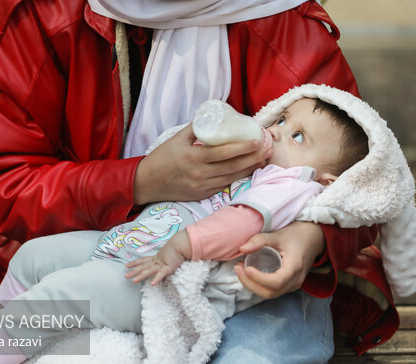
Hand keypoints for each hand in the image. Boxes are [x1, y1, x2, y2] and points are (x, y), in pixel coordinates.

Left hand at [125, 231, 190, 285]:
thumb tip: (164, 258)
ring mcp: (161, 264)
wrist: (181, 244)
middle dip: (134, 271)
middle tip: (125, 276)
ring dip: (141, 276)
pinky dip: (156, 279)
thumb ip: (164, 257)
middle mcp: (157, 261)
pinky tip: (152, 284)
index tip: (127, 265)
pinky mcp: (168, 267)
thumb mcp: (168, 253)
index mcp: (156, 257)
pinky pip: (161, 274)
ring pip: (149, 271)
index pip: (143, 260)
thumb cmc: (177, 248)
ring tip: (134, 281)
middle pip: (143, 266)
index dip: (135, 263)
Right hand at [133, 124, 271, 204]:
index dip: (243, 148)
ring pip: (231, 178)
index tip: (257, 140)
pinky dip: (237, 178)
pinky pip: (223, 186)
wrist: (147, 182)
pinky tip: (247, 171)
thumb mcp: (177, 138)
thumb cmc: (162, 157)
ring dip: (249, 169)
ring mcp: (202, 187)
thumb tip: (215, 115)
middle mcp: (200, 174)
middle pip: (233, 167)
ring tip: (263, 159)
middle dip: (254, 158)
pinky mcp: (202, 195)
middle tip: (268, 148)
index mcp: (194, 158)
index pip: (224, 153)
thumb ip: (197, 127)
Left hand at [234, 221, 324, 298]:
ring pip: (270, 294)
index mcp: (295, 267)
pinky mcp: (289, 285)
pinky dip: (259, 285)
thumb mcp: (278, 235)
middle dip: (251, 284)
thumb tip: (242, 249)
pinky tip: (249, 274)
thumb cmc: (296, 235)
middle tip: (238, 268)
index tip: (246, 267)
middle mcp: (296, 280)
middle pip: (270, 292)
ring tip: (241, 270)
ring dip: (253, 286)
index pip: (276, 282)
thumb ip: (260, 240)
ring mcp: (293, 285)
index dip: (259, 278)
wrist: (313, 238)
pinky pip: (272, 291)